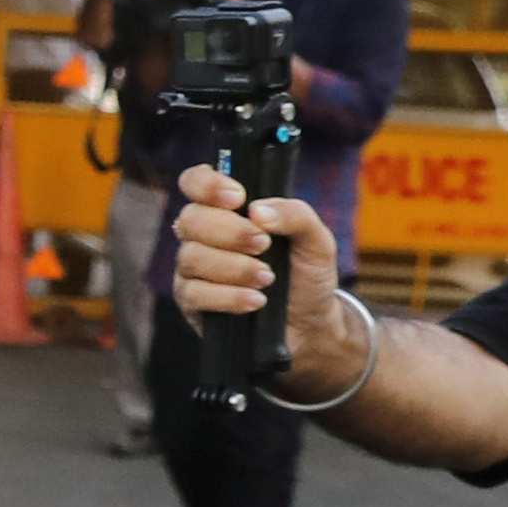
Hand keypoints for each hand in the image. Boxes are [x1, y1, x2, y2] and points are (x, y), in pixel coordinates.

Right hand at [171, 167, 334, 337]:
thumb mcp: (316, 240)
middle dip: (230, 231)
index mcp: (228, 210)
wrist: (309, 324)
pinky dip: (227, 296)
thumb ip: (295, 215)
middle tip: (264, 245)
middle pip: (191, 218)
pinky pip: (192, 293)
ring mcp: (193, 268)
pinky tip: (255, 301)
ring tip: (267, 279)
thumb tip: (258, 210)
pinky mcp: (191, 302)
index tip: (239, 199)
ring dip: (234, 267)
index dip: (208, 185)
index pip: (195, 182)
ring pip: (191, 257)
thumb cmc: (306, 275)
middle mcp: (203, 235)